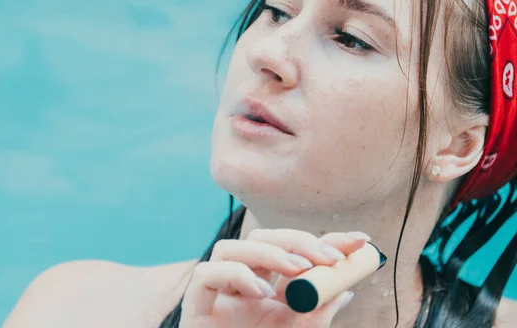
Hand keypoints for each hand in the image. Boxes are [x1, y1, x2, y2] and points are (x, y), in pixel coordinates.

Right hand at [179, 229, 369, 327]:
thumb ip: (319, 315)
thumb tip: (345, 290)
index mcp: (268, 291)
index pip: (293, 252)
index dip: (324, 240)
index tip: (359, 241)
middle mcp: (241, 286)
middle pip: (260, 239)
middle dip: (296, 240)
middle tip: (328, 256)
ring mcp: (217, 295)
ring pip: (230, 248)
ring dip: (268, 251)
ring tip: (297, 269)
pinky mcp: (196, 306)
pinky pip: (206, 274)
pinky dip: (235, 274)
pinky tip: (261, 291)